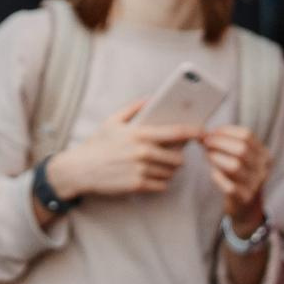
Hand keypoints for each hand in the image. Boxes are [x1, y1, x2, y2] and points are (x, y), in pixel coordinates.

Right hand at [51, 99, 194, 199]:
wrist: (79, 169)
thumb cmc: (97, 144)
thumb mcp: (112, 121)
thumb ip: (133, 107)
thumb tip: (152, 98)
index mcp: (139, 134)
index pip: (176, 132)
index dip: (194, 131)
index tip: (203, 131)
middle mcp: (143, 152)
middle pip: (178, 158)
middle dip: (180, 157)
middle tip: (176, 154)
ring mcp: (140, 170)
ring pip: (171, 172)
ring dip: (171, 170)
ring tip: (165, 165)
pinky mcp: (137, 186)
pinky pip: (162, 185)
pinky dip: (162, 182)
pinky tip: (156, 176)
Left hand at [199, 123, 273, 228]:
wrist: (247, 208)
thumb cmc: (240, 177)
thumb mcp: (243, 158)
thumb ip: (230, 144)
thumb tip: (205, 133)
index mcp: (264, 154)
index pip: (247, 135)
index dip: (226, 131)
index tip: (211, 132)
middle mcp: (262, 169)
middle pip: (241, 149)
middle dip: (219, 143)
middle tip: (205, 143)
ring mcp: (255, 184)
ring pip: (235, 166)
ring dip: (217, 158)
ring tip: (207, 156)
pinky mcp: (244, 198)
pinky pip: (229, 186)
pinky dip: (218, 177)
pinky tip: (213, 173)